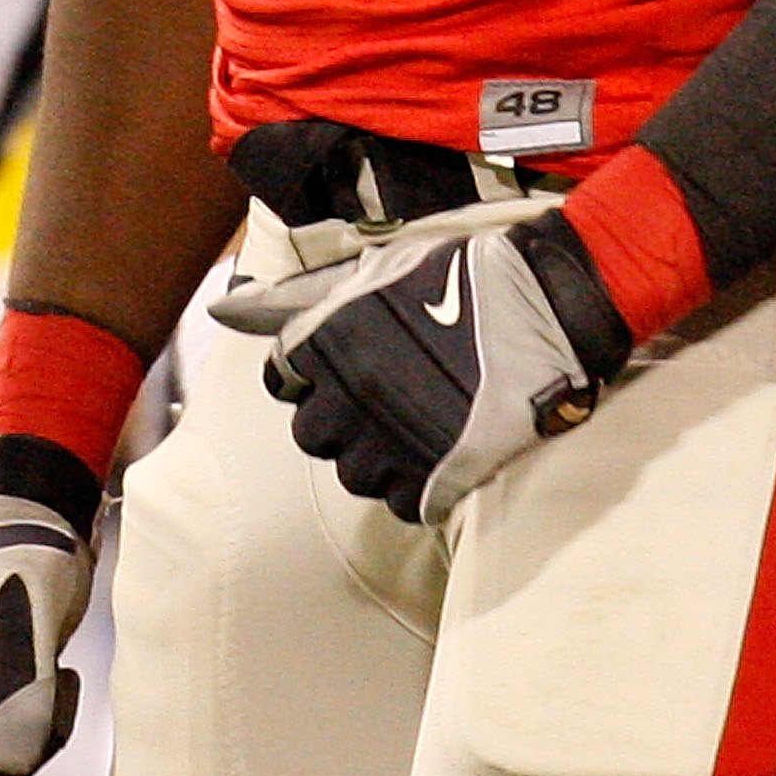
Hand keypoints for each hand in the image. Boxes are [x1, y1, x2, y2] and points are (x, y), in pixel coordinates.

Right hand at [0, 483, 95, 775]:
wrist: (34, 512)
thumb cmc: (28, 551)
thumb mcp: (29, 612)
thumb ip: (19, 686)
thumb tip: (10, 762)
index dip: (22, 735)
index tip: (61, 682)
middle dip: (30, 730)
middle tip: (64, 678)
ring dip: (36, 720)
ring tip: (59, 669)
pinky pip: (4, 729)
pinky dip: (36, 710)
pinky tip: (52, 668)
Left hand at [212, 210, 630, 526]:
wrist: (552, 300)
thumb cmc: (463, 274)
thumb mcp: (375, 271)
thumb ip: (296, 298)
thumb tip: (223, 309)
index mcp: (329, 340)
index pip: (283, 381)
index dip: (313, 374)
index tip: (348, 364)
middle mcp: (352, 393)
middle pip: (312, 436)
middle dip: (340, 419)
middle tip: (382, 396)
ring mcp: (396, 438)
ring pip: (355, 474)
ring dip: (379, 455)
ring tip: (417, 422)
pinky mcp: (442, 472)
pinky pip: (406, 504)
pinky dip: (420, 487)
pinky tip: (442, 452)